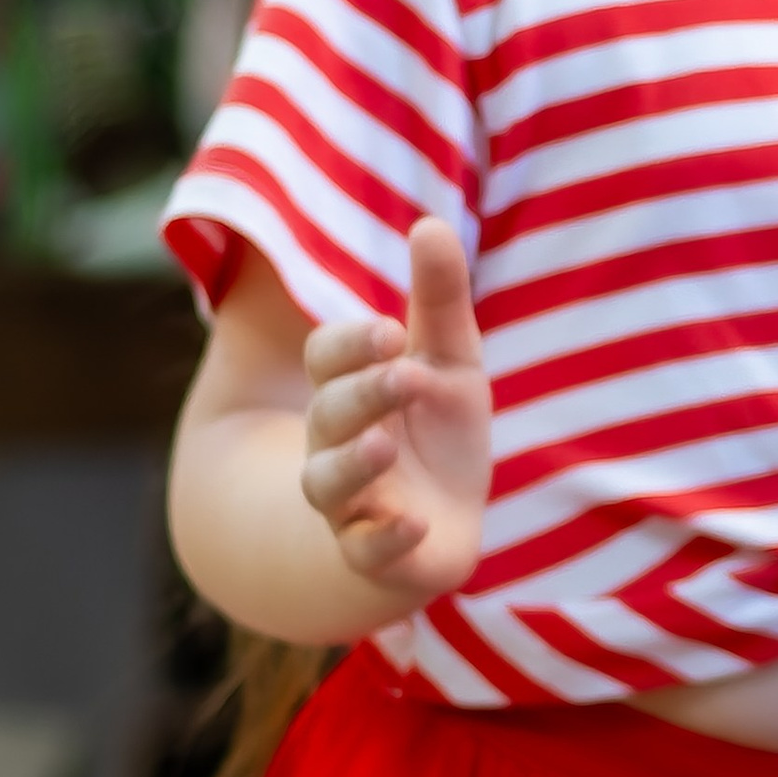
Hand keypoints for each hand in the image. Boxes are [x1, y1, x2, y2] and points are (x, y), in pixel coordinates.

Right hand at [299, 217, 490, 603]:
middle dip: (361, 393)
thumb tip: (431, 222)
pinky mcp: (376, 554)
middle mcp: (338, 444)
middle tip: (401, 372)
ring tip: (384, 445)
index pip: (327, 358)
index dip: (350, 344)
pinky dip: (387, 538)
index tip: (388, 331)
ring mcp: (353, 502)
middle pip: (330, 414)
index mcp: (352, 390)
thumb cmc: (437, 430)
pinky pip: (366, 551)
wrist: (445, 522)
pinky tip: (415, 524)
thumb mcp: (450, 360)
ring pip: (327, 483)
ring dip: (353, 464)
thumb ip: (439, 297)